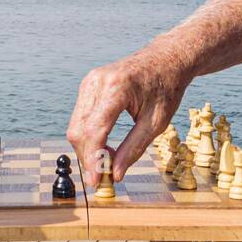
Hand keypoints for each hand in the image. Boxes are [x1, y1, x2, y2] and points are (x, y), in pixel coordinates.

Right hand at [66, 41, 193, 186]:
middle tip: (104, 177)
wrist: (165, 59)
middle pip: (79, 130)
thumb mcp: (156, 123)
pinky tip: (104, 145)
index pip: (95, 130)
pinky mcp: (88, 85)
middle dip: (88, 157)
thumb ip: (134, 149)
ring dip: (86, 148)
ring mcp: (89, 81)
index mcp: (117, 88)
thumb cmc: (166, 88)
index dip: (92, 159)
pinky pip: (79, 116)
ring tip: (108, 160)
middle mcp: (97, 82)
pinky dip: (88, 136)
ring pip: (75, 125)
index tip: (96, 182)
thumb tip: (116, 174)